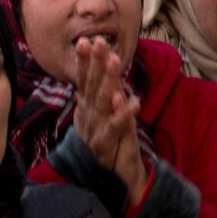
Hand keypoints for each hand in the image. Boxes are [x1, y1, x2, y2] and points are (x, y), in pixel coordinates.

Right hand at [70, 35, 151, 206]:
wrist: (104, 177)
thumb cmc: (103, 141)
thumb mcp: (100, 114)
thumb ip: (101, 92)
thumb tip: (103, 66)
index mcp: (86, 107)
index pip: (84, 80)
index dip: (85, 61)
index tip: (87, 40)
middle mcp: (87, 116)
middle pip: (90, 86)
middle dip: (95, 63)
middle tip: (100, 41)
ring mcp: (94, 130)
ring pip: (100, 103)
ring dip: (108, 81)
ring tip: (115, 61)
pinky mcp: (104, 146)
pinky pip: (114, 129)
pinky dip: (122, 115)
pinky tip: (132, 102)